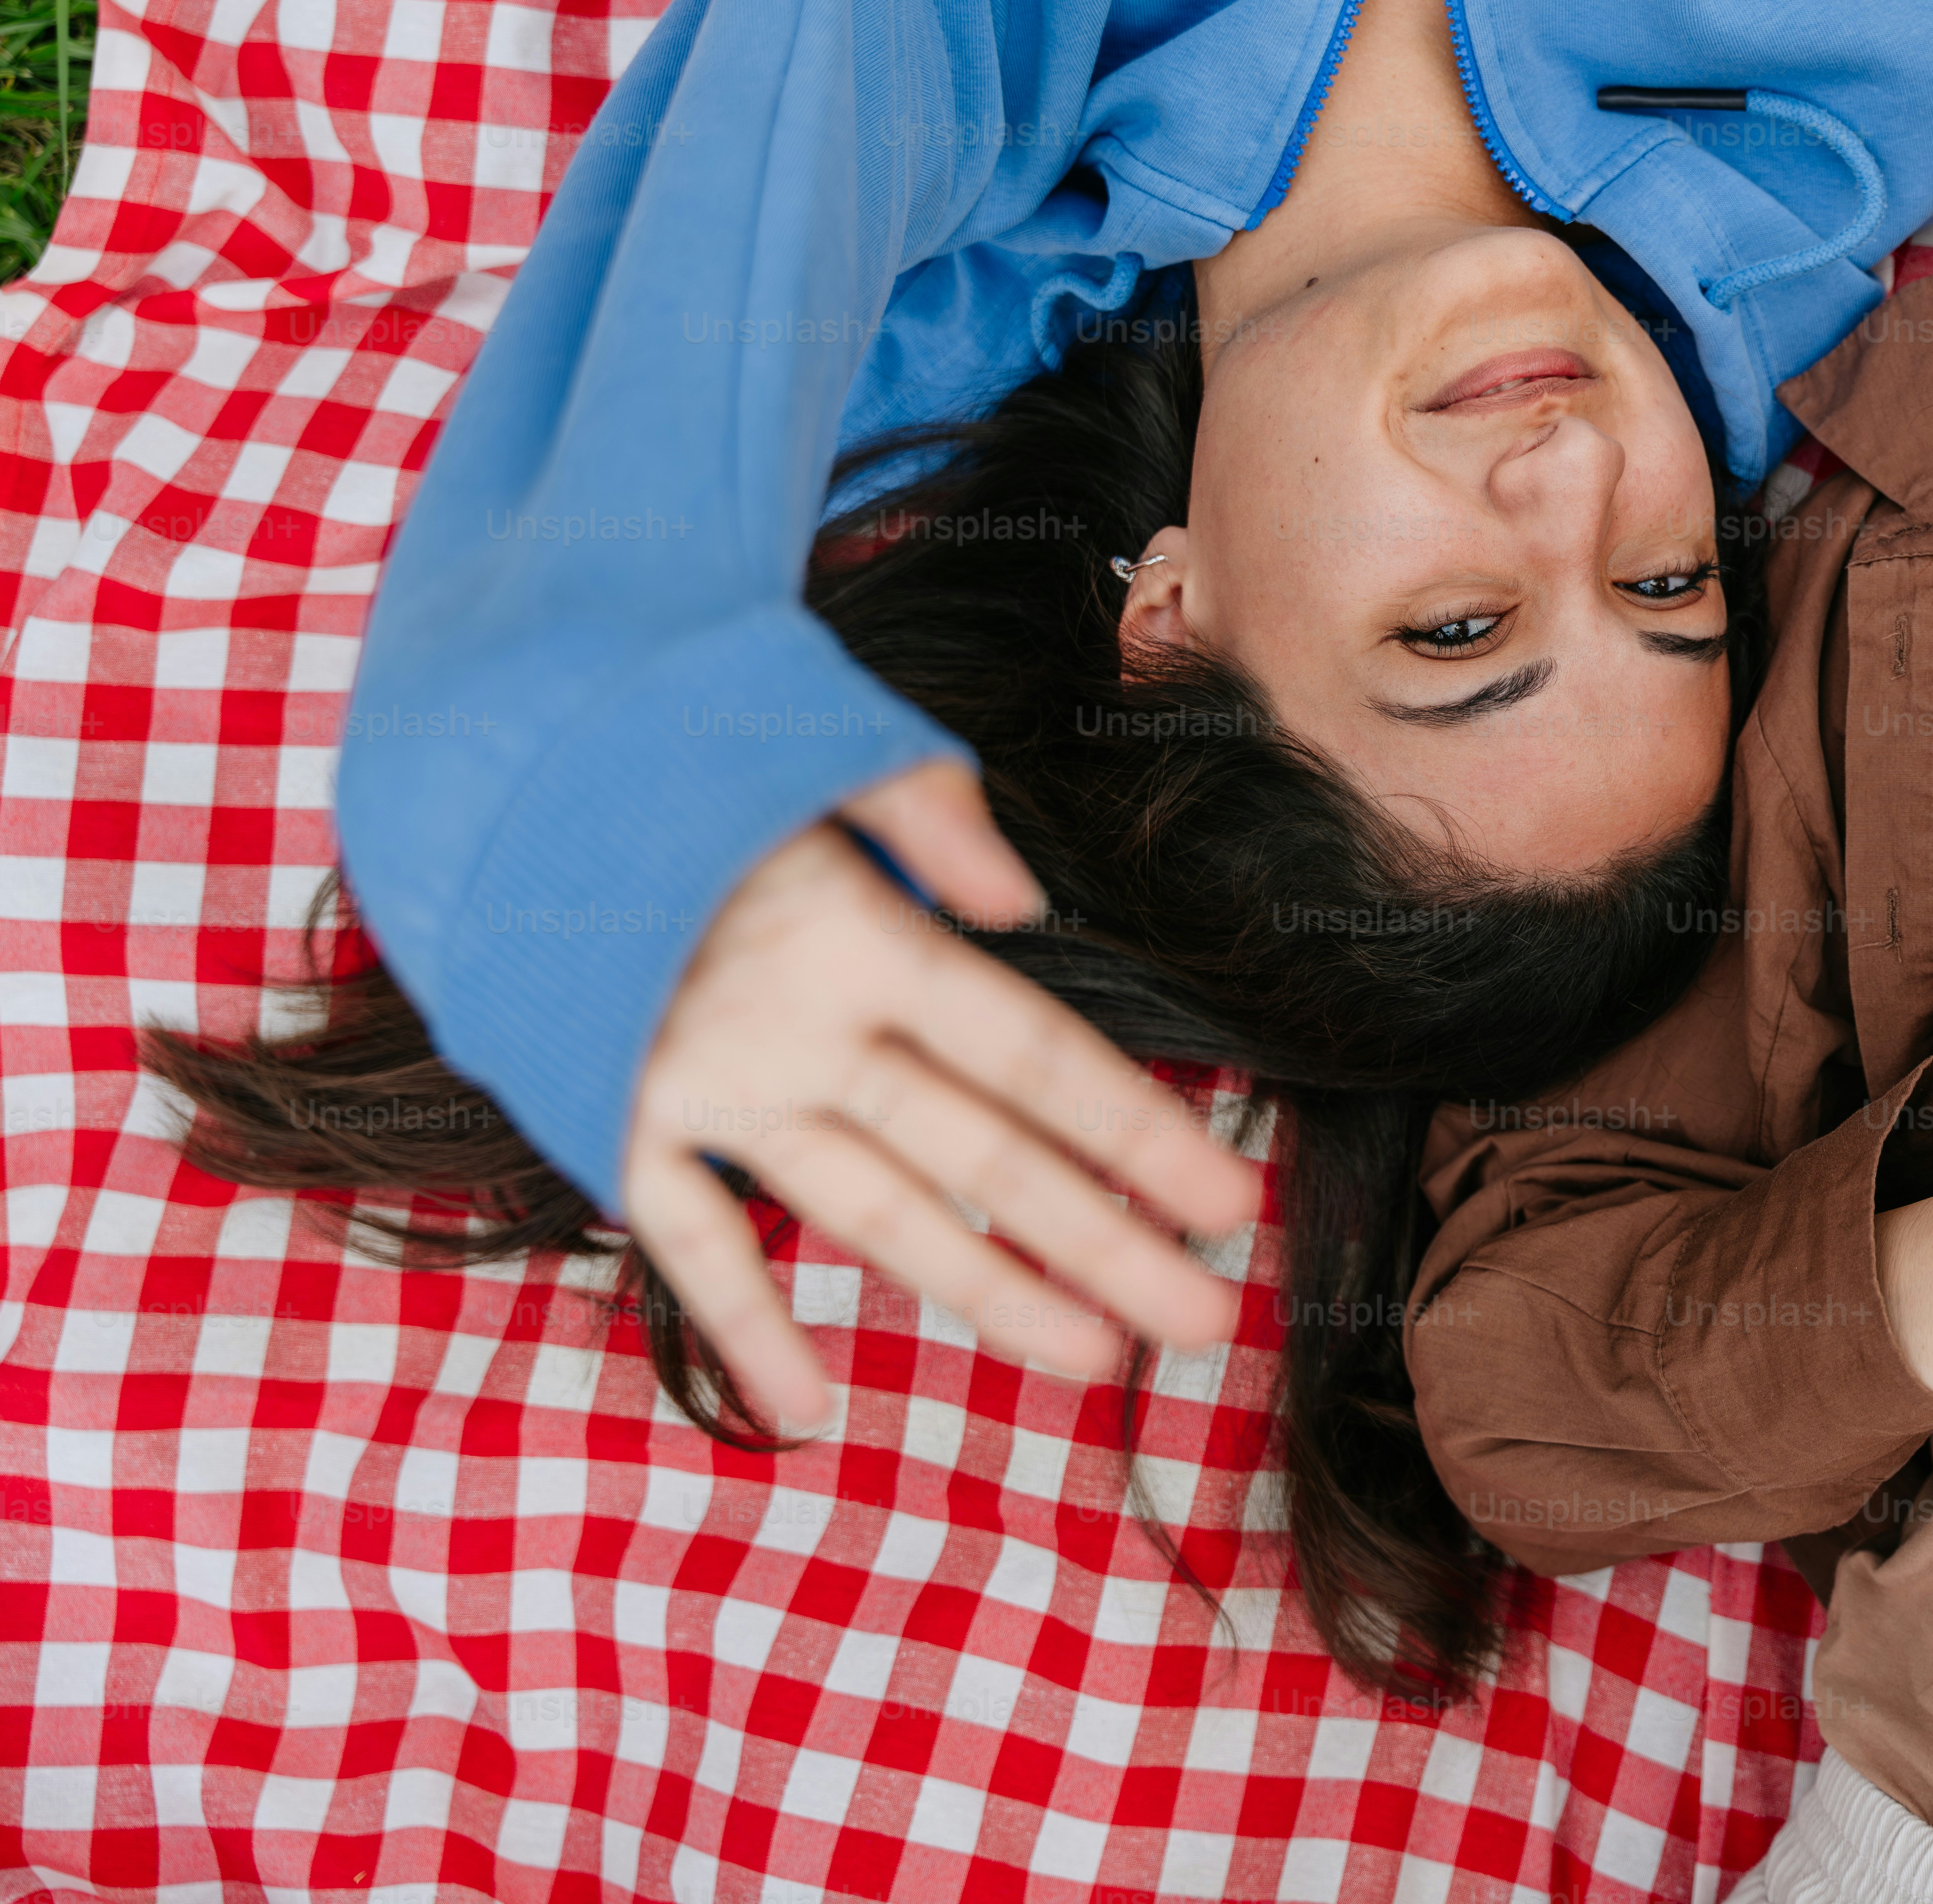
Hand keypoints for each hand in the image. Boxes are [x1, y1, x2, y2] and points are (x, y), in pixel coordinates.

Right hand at [619, 759, 1267, 1436]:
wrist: (487, 755)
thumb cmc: (672, 735)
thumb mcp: (819, 734)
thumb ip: (932, 815)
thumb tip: (1023, 905)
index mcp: (859, 939)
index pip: (1037, 1060)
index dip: (1141, 1136)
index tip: (1232, 1205)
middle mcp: (797, 1032)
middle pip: (984, 1160)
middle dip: (1104, 1247)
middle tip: (1206, 1323)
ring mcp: (705, 1088)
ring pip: (874, 1215)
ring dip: (984, 1295)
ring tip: (1092, 1364)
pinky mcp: (617, 1116)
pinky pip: (691, 1240)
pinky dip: (747, 1327)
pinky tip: (810, 1410)